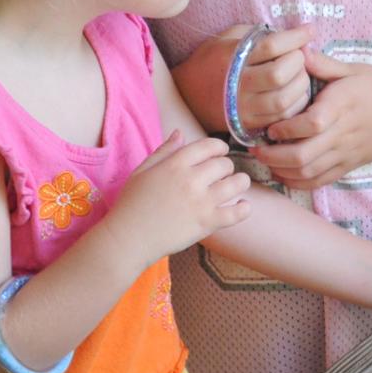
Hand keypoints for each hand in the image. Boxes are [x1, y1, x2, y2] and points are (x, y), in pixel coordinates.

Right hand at [107, 132, 250, 266]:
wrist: (127, 239)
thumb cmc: (131, 205)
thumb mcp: (142, 171)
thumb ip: (164, 151)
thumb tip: (180, 133)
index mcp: (175, 164)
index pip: (209, 146)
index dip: (219, 147)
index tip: (220, 153)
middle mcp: (191, 179)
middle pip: (225, 164)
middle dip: (226, 167)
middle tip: (222, 175)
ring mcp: (201, 202)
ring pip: (237, 184)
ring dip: (240, 182)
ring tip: (237, 185)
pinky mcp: (207, 223)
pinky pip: (237, 212)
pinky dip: (244, 209)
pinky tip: (243, 206)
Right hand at [188, 23, 317, 132]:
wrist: (187, 95)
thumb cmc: (212, 60)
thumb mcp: (228, 38)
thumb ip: (256, 34)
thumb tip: (292, 34)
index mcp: (231, 57)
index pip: (271, 46)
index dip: (295, 37)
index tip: (308, 31)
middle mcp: (236, 84)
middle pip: (279, 75)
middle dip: (299, 63)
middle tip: (301, 57)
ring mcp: (241, 107)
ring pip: (283, 100)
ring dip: (301, 86)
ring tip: (300, 75)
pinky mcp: (246, 124)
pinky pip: (280, 118)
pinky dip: (295, 106)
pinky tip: (295, 94)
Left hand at [252, 50, 371, 189]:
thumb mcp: (356, 69)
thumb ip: (325, 64)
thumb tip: (298, 51)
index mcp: (343, 104)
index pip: (310, 124)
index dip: (285, 129)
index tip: (270, 125)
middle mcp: (343, 132)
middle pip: (303, 155)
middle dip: (273, 156)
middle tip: (256, 148)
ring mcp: (347, 152)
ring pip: (308, 172)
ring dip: (281, 170)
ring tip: (266, 160)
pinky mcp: (350, 165)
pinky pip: (321, 181)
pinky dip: (298, 181)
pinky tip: (284, 173)